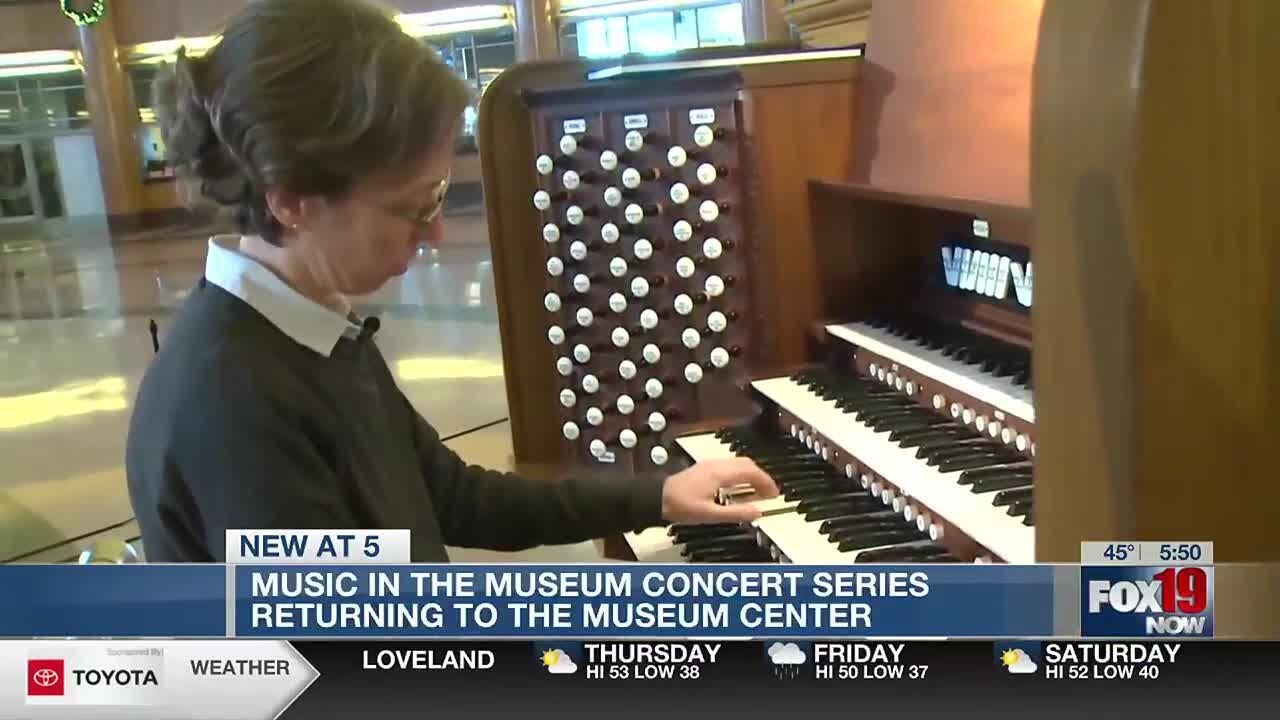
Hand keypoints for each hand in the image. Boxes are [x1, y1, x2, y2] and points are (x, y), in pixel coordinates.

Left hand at [660, 458, 778, 523]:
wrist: (657, 498)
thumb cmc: (681, 506)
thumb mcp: (710, 515)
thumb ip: (736, 513)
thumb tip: (757, 512)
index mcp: (720, 474)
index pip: (751, 472)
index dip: (766, 482)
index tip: (775, 494)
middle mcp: (716, 464)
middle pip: (747, 464)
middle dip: (761, 477)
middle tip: (769, 493)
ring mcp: (710, 464)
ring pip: (738, 463)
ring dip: (751, 475)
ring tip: (757, 492)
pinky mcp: (705, 468)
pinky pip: (729, 466)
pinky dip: (740, 474)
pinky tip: (740, 488)